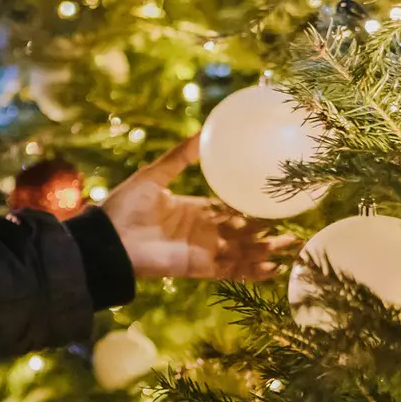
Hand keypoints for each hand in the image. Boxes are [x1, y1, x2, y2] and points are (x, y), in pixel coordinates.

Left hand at [102, 135, 289, 280]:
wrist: (108, 239)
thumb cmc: (125, 205)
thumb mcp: (154, 175)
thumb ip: (180, 156)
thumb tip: (203, 130)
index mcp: (191, 209)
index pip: (227, 209)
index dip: (248, 207)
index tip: (272, 200)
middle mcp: (200, 231)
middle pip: (240, 232)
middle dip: (264, 230)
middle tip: (291, 225)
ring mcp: (201, 250)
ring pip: (241, 251)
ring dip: (264, 250)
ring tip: (290, 245)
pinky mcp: (198, 267)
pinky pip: (230, 271)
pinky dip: (251, 271)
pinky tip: (272, 268)